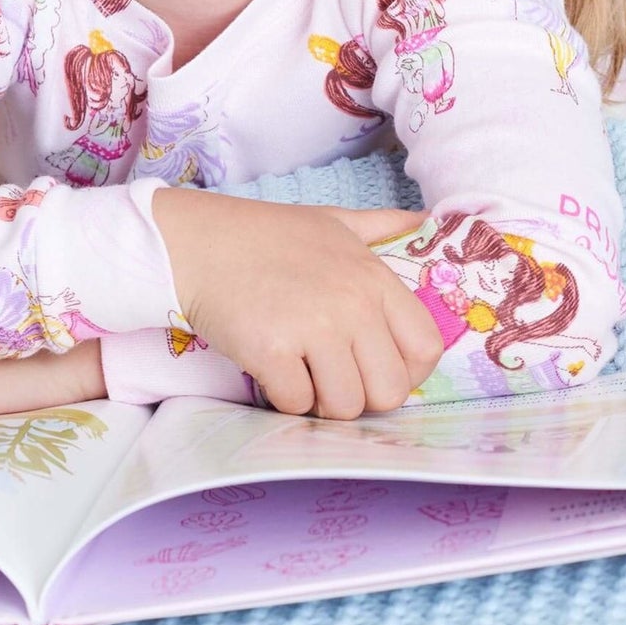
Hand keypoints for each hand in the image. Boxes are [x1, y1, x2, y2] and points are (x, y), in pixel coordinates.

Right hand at [151, 190, 444, 419]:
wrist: (198, 241)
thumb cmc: (268, 234)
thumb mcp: (334, 221)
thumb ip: (383, 225)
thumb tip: (427, 217)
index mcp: (373, 277)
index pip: (426, 347)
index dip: (407, 371)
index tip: (376, 368)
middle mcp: (352, 303)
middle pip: (389, 391)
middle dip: (361, 394)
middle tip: (331, 375)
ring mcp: (313, 327)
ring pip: (345, 406)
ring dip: (321, 400)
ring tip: (299, 370)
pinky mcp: (272, 350)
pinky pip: (297, 405)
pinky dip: (284, 397)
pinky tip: (271, 368)